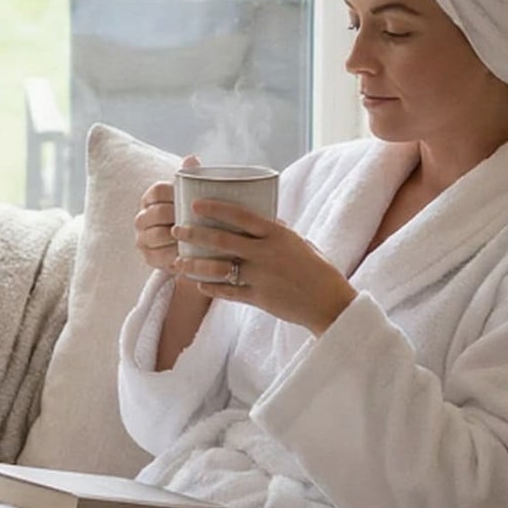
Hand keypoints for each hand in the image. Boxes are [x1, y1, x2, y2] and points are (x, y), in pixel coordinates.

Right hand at [133, 154, 205, 281]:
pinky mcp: (149, 257)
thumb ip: (191, 178)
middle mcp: (142, 218)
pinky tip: (191, 253)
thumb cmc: (192, 215)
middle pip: (156, 213)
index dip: (174, 194)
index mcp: (150, 199)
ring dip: (177, 236)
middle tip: (200, 219)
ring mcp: (143, 238)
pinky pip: (160, 256)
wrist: (191, 245)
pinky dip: (176, 255)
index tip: (193, 199)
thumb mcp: (192, 197)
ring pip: (157, 235)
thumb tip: (192, 158)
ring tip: (196, 236)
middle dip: (178, 216)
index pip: (157, 191)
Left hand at [174, 198, 356, 334]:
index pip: (241, 216)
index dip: (216, 209)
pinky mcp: (259, 298)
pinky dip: (212, 288)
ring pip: (219, 269)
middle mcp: (265, 254)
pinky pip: (228, 292)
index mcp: (277, 235)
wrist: (329, 302)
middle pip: (222, 241)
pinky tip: (199, 285)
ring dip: (195, 265)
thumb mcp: (299, 242)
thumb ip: (278, 231)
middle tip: (177, 230)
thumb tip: (263, 218)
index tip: (196, 204)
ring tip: (178, 262)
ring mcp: (260, 277)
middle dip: (195, 234)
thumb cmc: (317, 269)